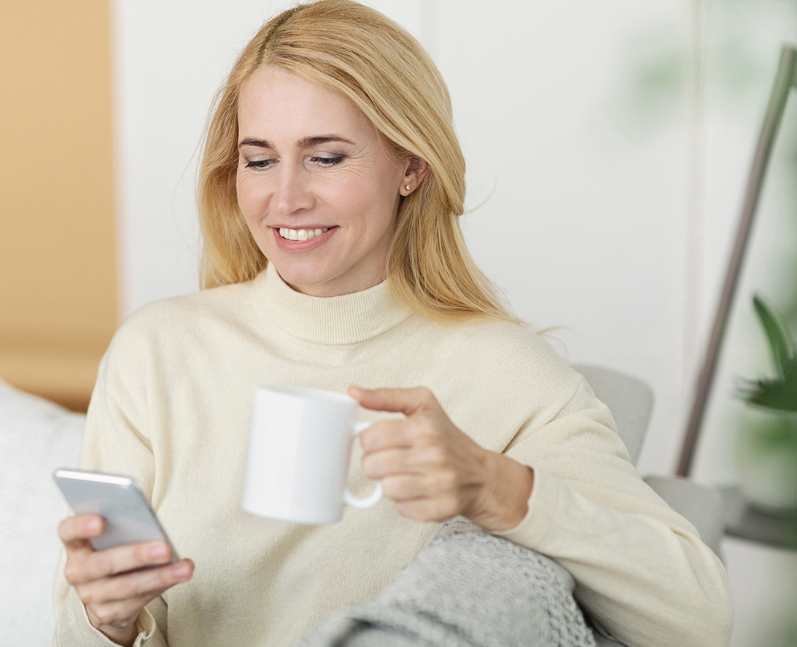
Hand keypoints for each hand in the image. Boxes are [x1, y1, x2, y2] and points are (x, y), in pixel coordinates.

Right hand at [58, 514, 193, 646]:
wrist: (105, 591)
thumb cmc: (114, 549)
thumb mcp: (113, 536)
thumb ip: (124, 525)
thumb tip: (150, 524)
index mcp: (76, 545)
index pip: (68, 532)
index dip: (81, 526)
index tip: (101, 521)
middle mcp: (77, 571)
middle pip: (104, 563)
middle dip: (137, 555)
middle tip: (166, 549)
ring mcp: (90, 595)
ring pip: (127, 586)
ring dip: (160, 576)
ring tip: (185, 567)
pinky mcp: (107, 613)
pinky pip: (138, 600)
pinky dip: (161, 586)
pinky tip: (178, 576)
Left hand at [349, 386, 533, 530]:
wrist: (482, 475)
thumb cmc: (447, 437)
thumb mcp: (422, 405)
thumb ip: (387, 396)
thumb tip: (353, 392)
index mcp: (424, 426)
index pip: (370, 438)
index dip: (369, 441)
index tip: (380, 441)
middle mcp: (433, 454)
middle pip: (372, 466)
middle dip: (376, 463)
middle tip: (390, 459)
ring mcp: (439, 483)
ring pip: (385, 489)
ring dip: (389, 483)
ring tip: (404, 475)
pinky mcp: (441, 508)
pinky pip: (401, 509)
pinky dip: (404, 502)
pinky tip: (417, 490)